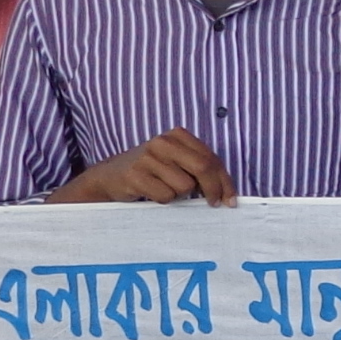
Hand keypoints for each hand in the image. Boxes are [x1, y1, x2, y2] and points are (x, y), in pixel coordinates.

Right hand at [55, 131, 237, 205]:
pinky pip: (166, 196)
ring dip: (180, 196)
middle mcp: (164, 141)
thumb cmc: (151, 172)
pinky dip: (163, 200)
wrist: (110, 177)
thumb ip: (199, 169)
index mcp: (178, 135)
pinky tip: (151, 193)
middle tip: (214, 204)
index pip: (212, 158)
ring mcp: (148, 156)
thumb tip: (226, 192)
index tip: (230, 200)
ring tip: (165, 190)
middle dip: (213, 190)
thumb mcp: (176, 162)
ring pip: (184, 186)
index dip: (225, 181)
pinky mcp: (136, 174)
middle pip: (203, 168)